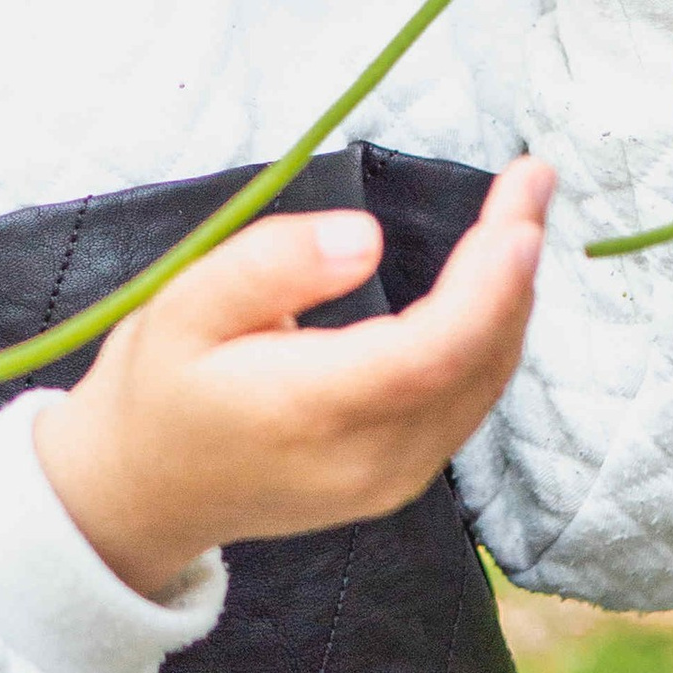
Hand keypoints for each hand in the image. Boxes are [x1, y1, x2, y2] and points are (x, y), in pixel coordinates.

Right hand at [32, 159, 552, 599]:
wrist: (140, 494)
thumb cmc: (156, 388)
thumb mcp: (180, 307)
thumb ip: (269, 266)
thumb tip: (367, 236)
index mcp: (308, 411)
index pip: (431, 352)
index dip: (489, 282)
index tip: (521, 209)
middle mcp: (368, 458)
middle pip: (475, 361)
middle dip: (515, 265)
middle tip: (532, 178)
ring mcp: (392, 479)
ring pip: (483, 381)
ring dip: (513, 295)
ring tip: (521, 211)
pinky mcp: (400, 479)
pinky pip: (467, 400)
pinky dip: (490, 333)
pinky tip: (493, 279)